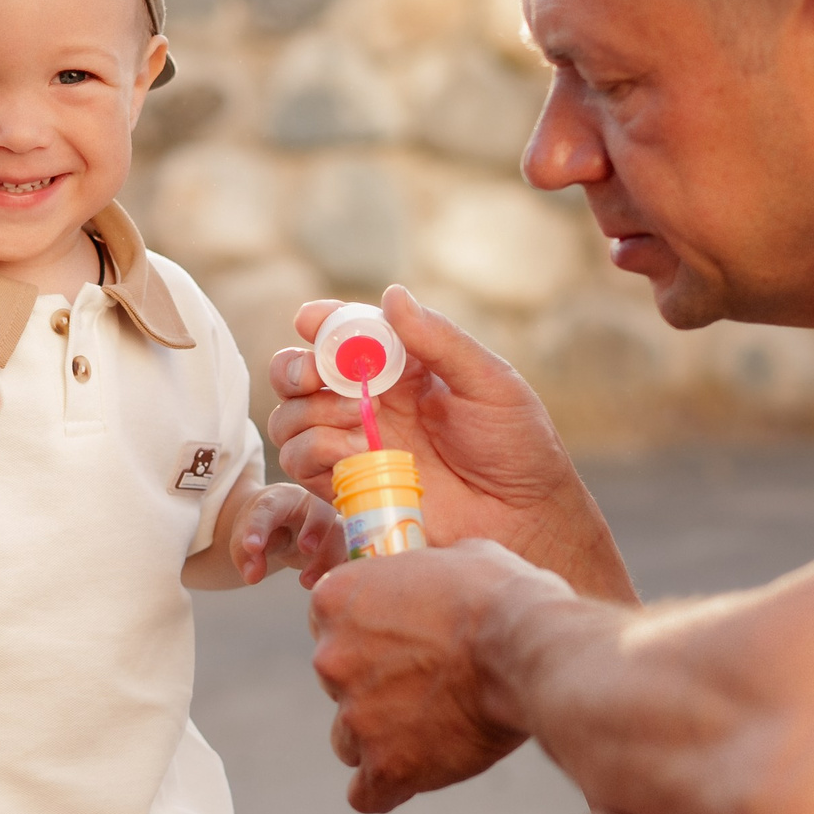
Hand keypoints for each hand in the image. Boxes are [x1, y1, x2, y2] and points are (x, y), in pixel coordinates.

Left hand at [232, 483, 344, 586]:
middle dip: (316, 527)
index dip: (260, 527)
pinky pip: (352, 554)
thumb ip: (246, 556)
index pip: (269, 508)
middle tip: (305, 549)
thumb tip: (253, 576)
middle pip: (321, 510)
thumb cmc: (267, 527)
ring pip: (342, 534)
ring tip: (306, 581)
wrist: (285, 526)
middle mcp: (311, 507)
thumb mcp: (247, 537)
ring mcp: (332, 525)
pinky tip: (332, 585)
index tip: (251, 548)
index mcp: (281, 499)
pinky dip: (345, 568)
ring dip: (330, 557)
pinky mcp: (342, 546)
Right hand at [268, 285, 634, 601]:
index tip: (311, 322)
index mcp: (400, 368)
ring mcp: (354, 446)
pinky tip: (358, 455)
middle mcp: (367, 402)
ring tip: (360, 421)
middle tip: (316, 376)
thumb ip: (439, 341)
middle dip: (295, 368)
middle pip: (297, 375)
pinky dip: (316, 453)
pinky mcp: (348, 488)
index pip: (342, 334)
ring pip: (289, 419)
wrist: (524, 518)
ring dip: (310, 413)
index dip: (320, 323)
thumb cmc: (517, 447)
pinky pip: (300, 466)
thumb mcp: (489, 383)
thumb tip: (392, 295)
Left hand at [309, 537, 566, 812]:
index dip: (365, 638)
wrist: (529, 650)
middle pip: (336, 686)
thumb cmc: (501, 596)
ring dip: (380, 740)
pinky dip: (389, 787)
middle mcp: (330, 659)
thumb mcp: (453, 557)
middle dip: (374, 690)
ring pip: (349, 741)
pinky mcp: (385, 766)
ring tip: (433, 732)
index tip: (400, 645)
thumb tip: (431, 578)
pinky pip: (368, 793)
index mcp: (336, 600)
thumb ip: (419, 574)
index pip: (327, 627)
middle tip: (428, 688)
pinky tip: (416, 776)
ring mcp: (354, 716)